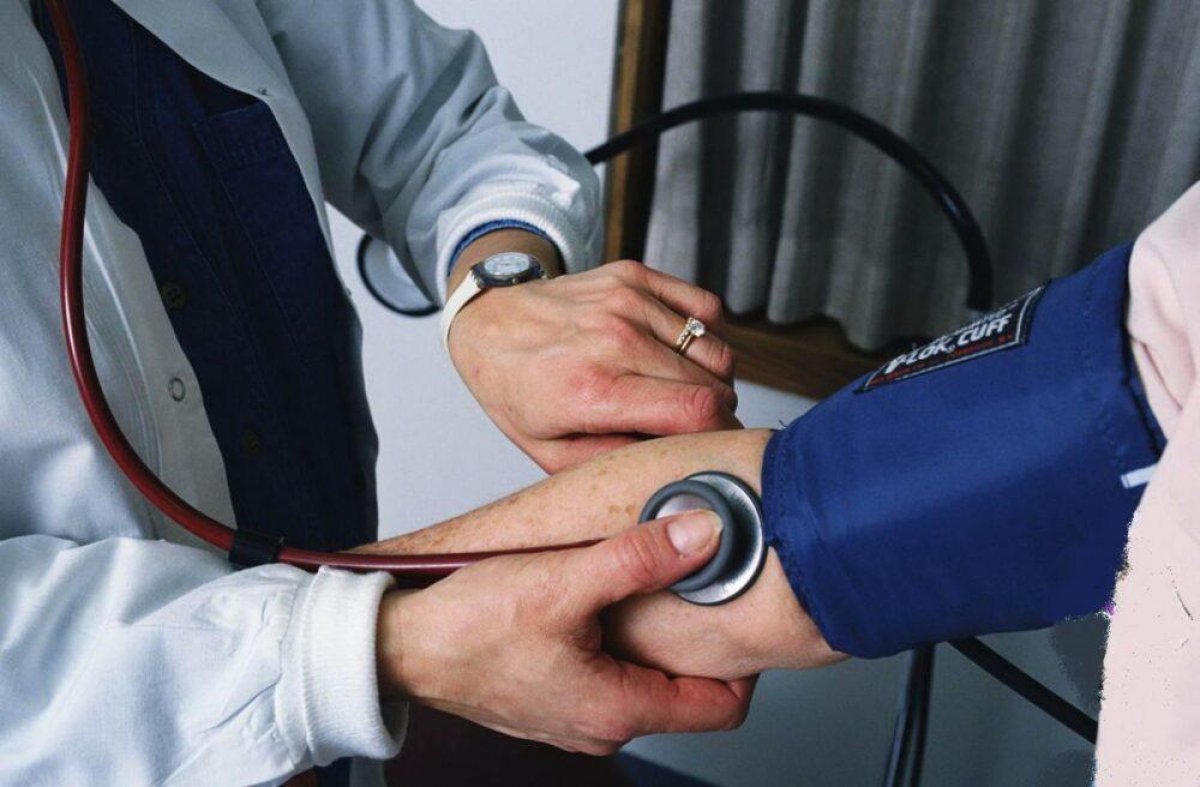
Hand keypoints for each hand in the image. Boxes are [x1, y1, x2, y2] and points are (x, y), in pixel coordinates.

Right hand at [375, 510, 753, 754]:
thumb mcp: (563, 580)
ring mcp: (573, 718)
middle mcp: (600, 726)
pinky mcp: (550, 700)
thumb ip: (638, 559)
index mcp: (616, 708)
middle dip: (693, 642)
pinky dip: (611, 644)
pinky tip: (592, 603)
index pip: (723, 706)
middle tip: (691, 585)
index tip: (734, 609)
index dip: (742, 659)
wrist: (398, 646)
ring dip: (648, 640)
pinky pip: (605, 678)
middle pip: (684, 693)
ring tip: (638, 587)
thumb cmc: (468, 624)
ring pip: (642, 682)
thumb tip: (702, 535)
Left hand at [449, 259, 740, 472]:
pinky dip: (705, 335)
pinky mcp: (633, 276)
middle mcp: (613, 338)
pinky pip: (706, 309)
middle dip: (717, 412)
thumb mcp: (552, 453)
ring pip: (716, 348)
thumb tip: (679, 464)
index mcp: (592, 390)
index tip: (713, 445)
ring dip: (712, 377)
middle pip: (713, 383)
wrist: (487, 324)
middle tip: (693, 426)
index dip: (720, 434)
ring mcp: (626, 300)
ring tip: (682, 390)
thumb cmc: (519, 393)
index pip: (696, 411)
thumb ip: (617, 464)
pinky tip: (680, 354)